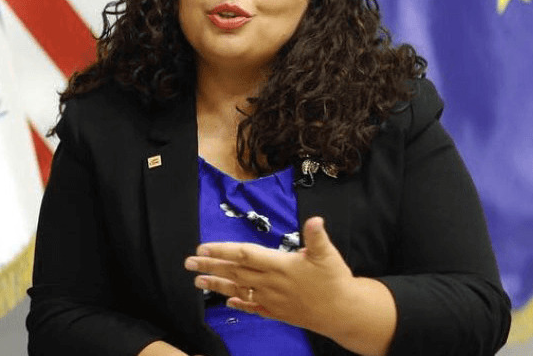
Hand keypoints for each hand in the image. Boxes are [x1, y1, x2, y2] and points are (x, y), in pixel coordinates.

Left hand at [184, 216, 353, 334]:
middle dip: (210, 267)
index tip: (203, 248)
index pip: (245, 255)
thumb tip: (315, 220)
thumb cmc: (335, 280)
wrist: (343, 313)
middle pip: (235, 272)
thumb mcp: (328, 254)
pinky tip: (226, 302)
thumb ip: (316, 237)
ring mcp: (272, 299)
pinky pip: (253, 307)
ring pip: (239, 291)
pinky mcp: (277, 312)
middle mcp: (271, 283)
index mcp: (280, 265)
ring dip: (217, 285)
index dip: (222, 251)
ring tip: (197, 281)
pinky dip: (238, 304)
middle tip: (189, 263)